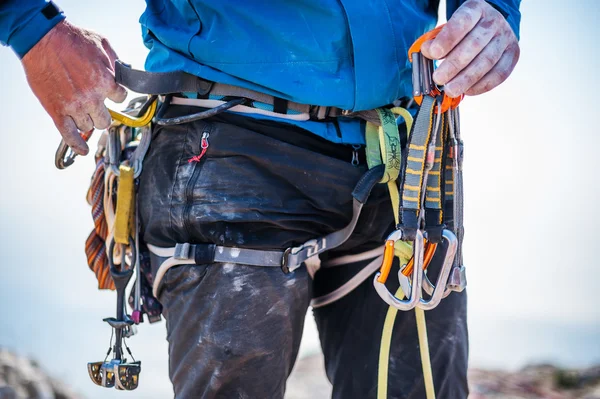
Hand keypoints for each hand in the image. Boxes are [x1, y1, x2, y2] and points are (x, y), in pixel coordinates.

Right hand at [21, 20, 126, 154]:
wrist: (43, 39)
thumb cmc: (72, 39)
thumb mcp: (102, 44)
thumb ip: (116, 62)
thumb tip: (126, 72)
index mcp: (106, 81)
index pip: (121, 98)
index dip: (115, 94)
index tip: (110, 91)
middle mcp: (92, 97)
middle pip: (106, 120)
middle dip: (102, 112)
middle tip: (95, 105)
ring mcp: (75, 107)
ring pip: (89, 126)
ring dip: (86, 119)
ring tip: (79, 108)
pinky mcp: (57, 111)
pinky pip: (70, 135)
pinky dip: (77, 144)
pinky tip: (83, 150)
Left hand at [421, 0, 519, 97]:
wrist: (491, 27)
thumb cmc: (464, 31)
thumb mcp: (449, 27)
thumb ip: (436, 39)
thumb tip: (426, 51)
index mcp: (475, 9)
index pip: (462, 22)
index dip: (447, 39)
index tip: (433, 53)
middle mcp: (493, 22)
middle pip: (474, 45)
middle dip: (454, 65)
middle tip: (438, 79)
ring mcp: (505, 38)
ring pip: (487, 61)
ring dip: (466, 79)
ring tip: (450, 89)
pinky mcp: (513, 54)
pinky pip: (499, 74)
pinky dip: (482, 85)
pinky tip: (467, 91)